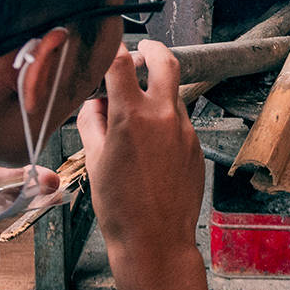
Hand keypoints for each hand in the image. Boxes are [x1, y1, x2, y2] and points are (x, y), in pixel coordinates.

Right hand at [76, 41, 205, 267]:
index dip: (112, 52)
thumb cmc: (119, 207)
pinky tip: (151, 150)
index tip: (108, 53)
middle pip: (166, 61)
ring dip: (157, 95)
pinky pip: (180, 124)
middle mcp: (164, 116)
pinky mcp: (196, 147)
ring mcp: (185, 131)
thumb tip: (95, 102)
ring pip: (173, 96)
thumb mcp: (93, 160)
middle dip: (152, 49)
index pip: (121, 62)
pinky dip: (165, 124)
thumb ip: (92, 121)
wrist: (155, 240)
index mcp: (132, 116)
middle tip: (142, 51)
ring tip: (136, 120)